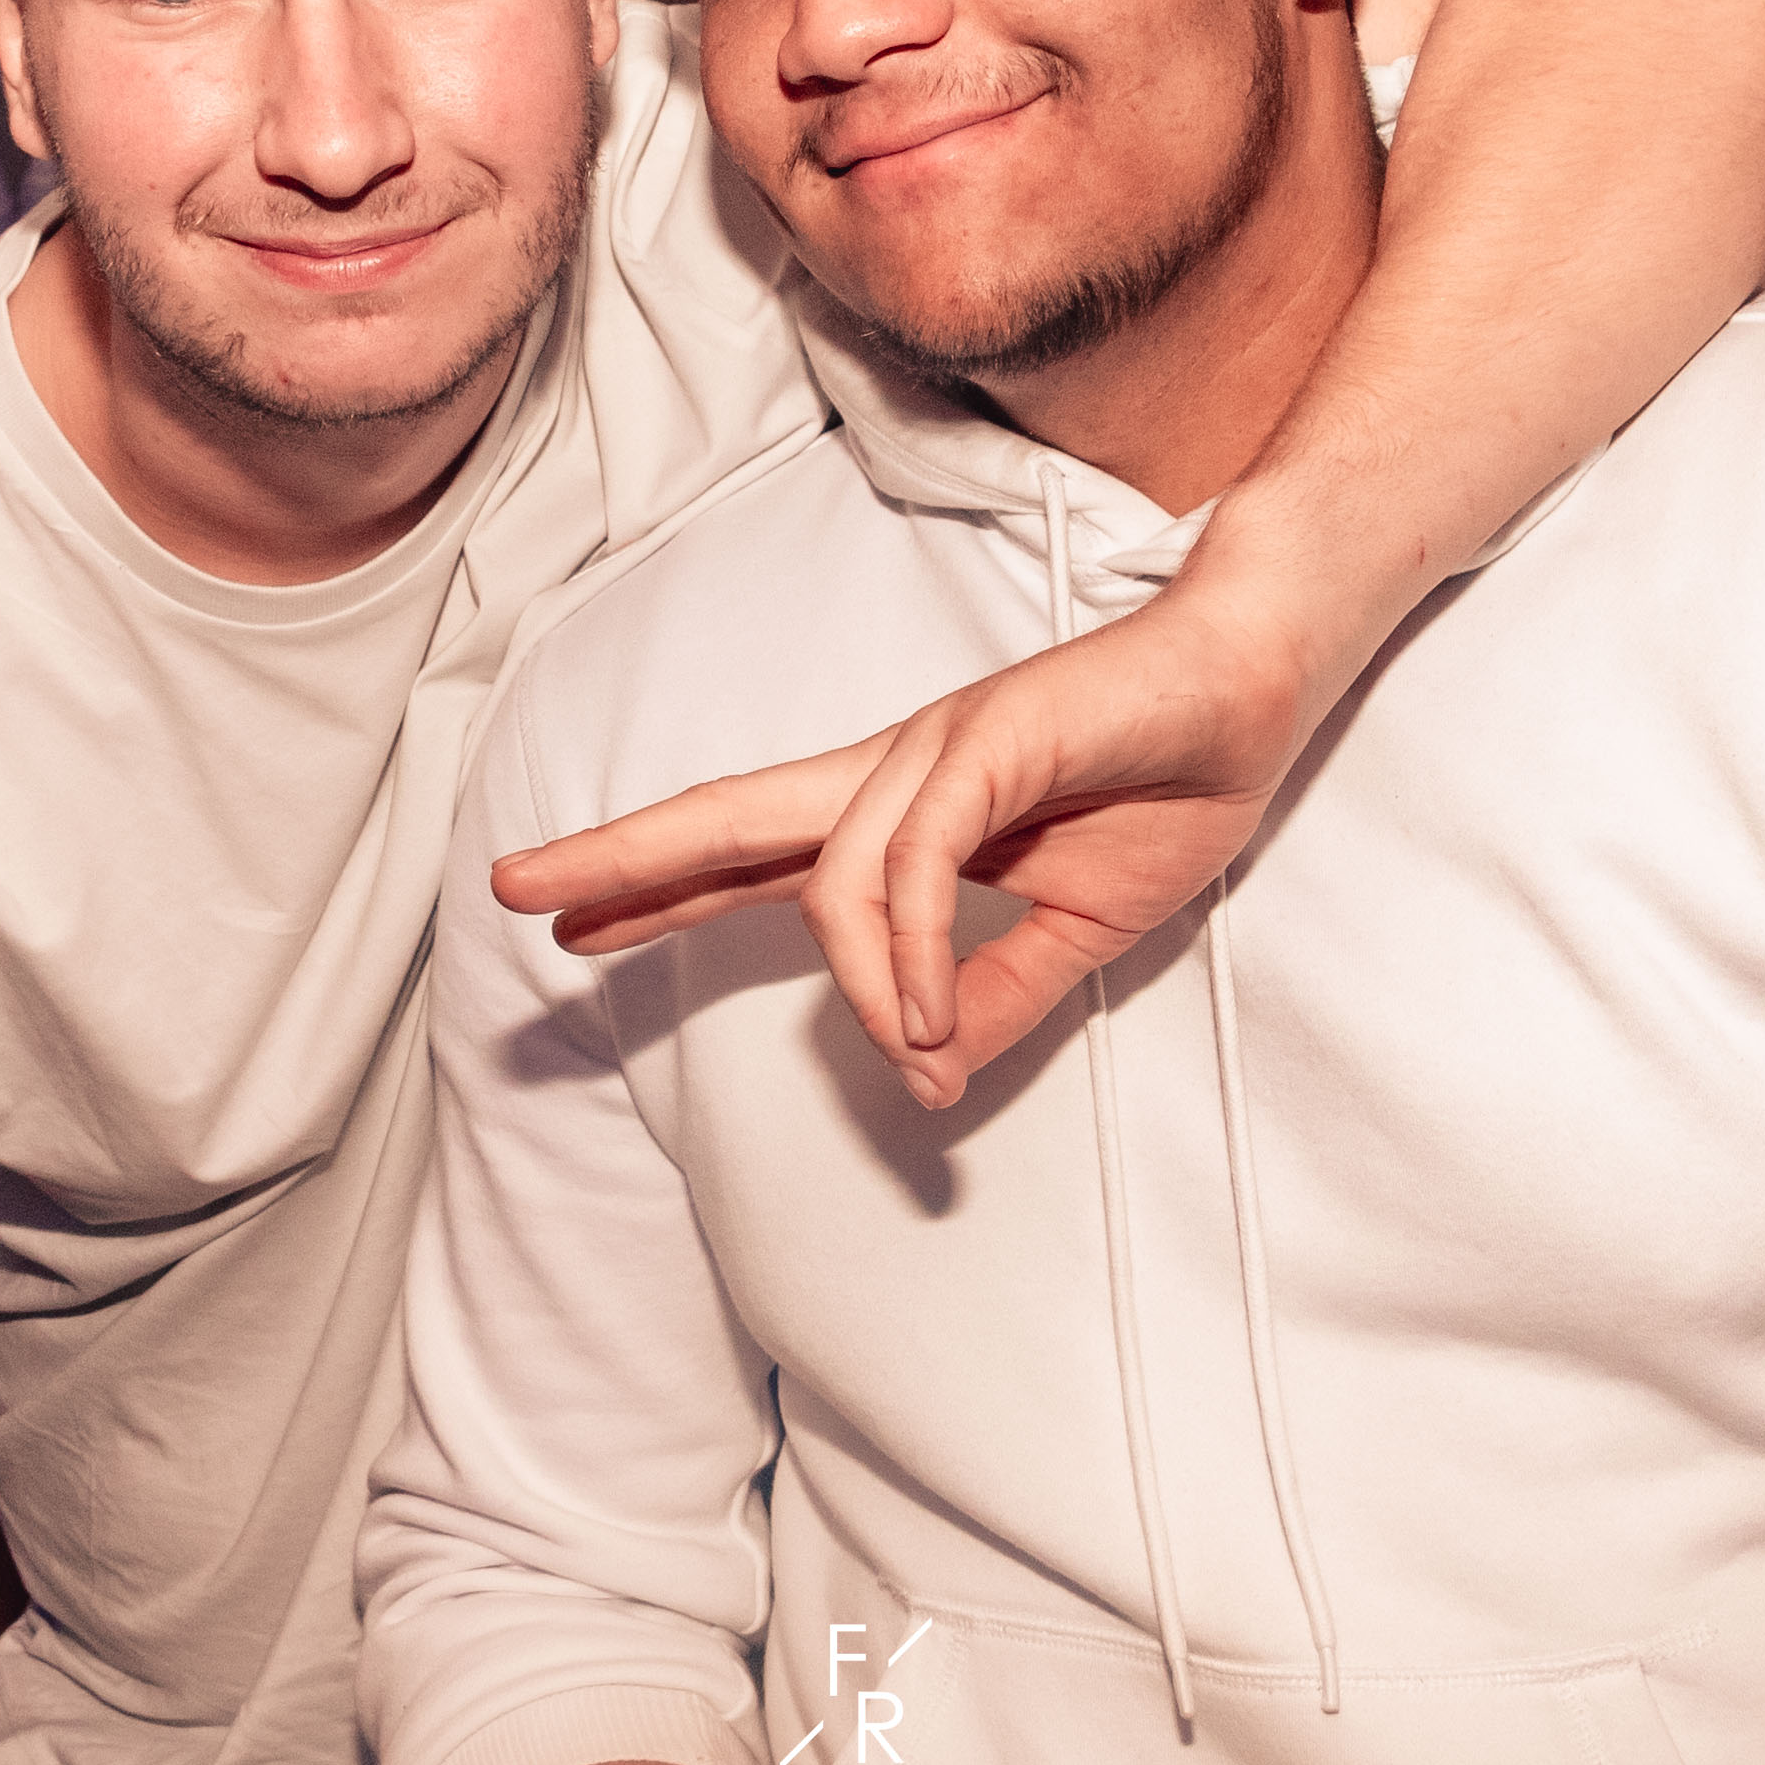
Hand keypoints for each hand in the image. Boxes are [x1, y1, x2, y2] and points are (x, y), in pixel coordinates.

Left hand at [491, 579, 1322, 1108]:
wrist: (1252, 688)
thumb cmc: (1166, 788)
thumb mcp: (1075, 935)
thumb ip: (993, 1000)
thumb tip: (924, 1076)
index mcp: (900, 814)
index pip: (750, 854)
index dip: (654, 888)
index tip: (570, 928)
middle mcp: (891, 773)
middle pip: (727, 817)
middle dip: (618, 858)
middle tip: (512, 894)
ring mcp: (932, 751)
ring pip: (830, 872)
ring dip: (859, 987)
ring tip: (912, 1050)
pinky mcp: (987, 740)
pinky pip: (912, 858)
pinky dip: (907, 946)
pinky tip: (924, 1012)